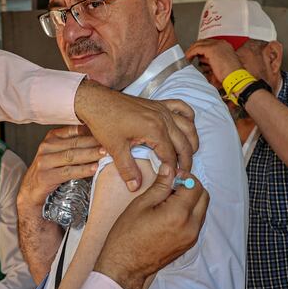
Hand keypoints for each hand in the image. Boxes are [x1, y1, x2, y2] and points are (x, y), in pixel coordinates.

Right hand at [17, 126, 104, 210]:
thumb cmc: (50, 171)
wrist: (31, 192)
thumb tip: (101, 138)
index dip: (90, 130)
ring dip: (90, 154)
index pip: (73, 130)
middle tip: (111, 142)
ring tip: (105, 154)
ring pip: (72, 156)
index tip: (107, 130)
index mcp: (51, 138)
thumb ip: (74, 145)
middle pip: (75, 143)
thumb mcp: (59, 153)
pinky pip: (68, 172)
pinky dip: (83, 170)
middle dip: (94, 143)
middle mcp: (46, 147)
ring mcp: (44, 161)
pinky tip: (94, 168)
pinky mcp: (46, 176)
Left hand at [74, 79, 197, 190]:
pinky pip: (181, 107)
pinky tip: (186, 128)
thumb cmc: (104, 122)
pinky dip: (188, 118)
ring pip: (188, 126)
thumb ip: (128, 169)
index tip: (173, 180)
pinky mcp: (158, 104)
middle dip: (186, 160)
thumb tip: (135, 187)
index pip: (171, 155)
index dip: (173, 170)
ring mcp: (162, 109)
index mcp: (154, 130)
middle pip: (184, 143)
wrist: (96, 101)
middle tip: (183, 174)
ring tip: (187, 156)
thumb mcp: (115, 149)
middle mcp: (163, 118)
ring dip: (191, 141)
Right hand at [94, 163, 208, 288]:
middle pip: (203, 196)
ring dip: (190, 199)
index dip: (183, 176)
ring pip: (202, 208)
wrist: (125, 266)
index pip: (195, 185)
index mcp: (178, 214)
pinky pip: (197, 221)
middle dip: (190, 186)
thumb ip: (160, 185)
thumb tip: (169, 169)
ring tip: (168, 200)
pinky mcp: (189, 243)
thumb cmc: (127, 236)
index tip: (170, 176)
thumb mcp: (141, 204)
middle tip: (171, 186)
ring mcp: (191, 237)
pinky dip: (189, 212)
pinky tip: (169, 212)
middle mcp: (190, 226)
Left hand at [186, 39, 242, 87]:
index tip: (195, 53)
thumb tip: (203, 61)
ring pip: (198, 44)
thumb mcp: (222, 64)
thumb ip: (213, 60)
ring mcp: (216, 45)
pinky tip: (188, 58)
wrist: (236, 77)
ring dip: (192, 51)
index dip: (201, 48)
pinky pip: (196, 49)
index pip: (209, 43)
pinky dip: (190, 53)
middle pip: (203, 42)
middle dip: (195, 48)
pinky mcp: (211, 49)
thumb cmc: (231, 75)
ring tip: (188, 57)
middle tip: (189, 54)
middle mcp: (221, 43)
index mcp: (225, 46)